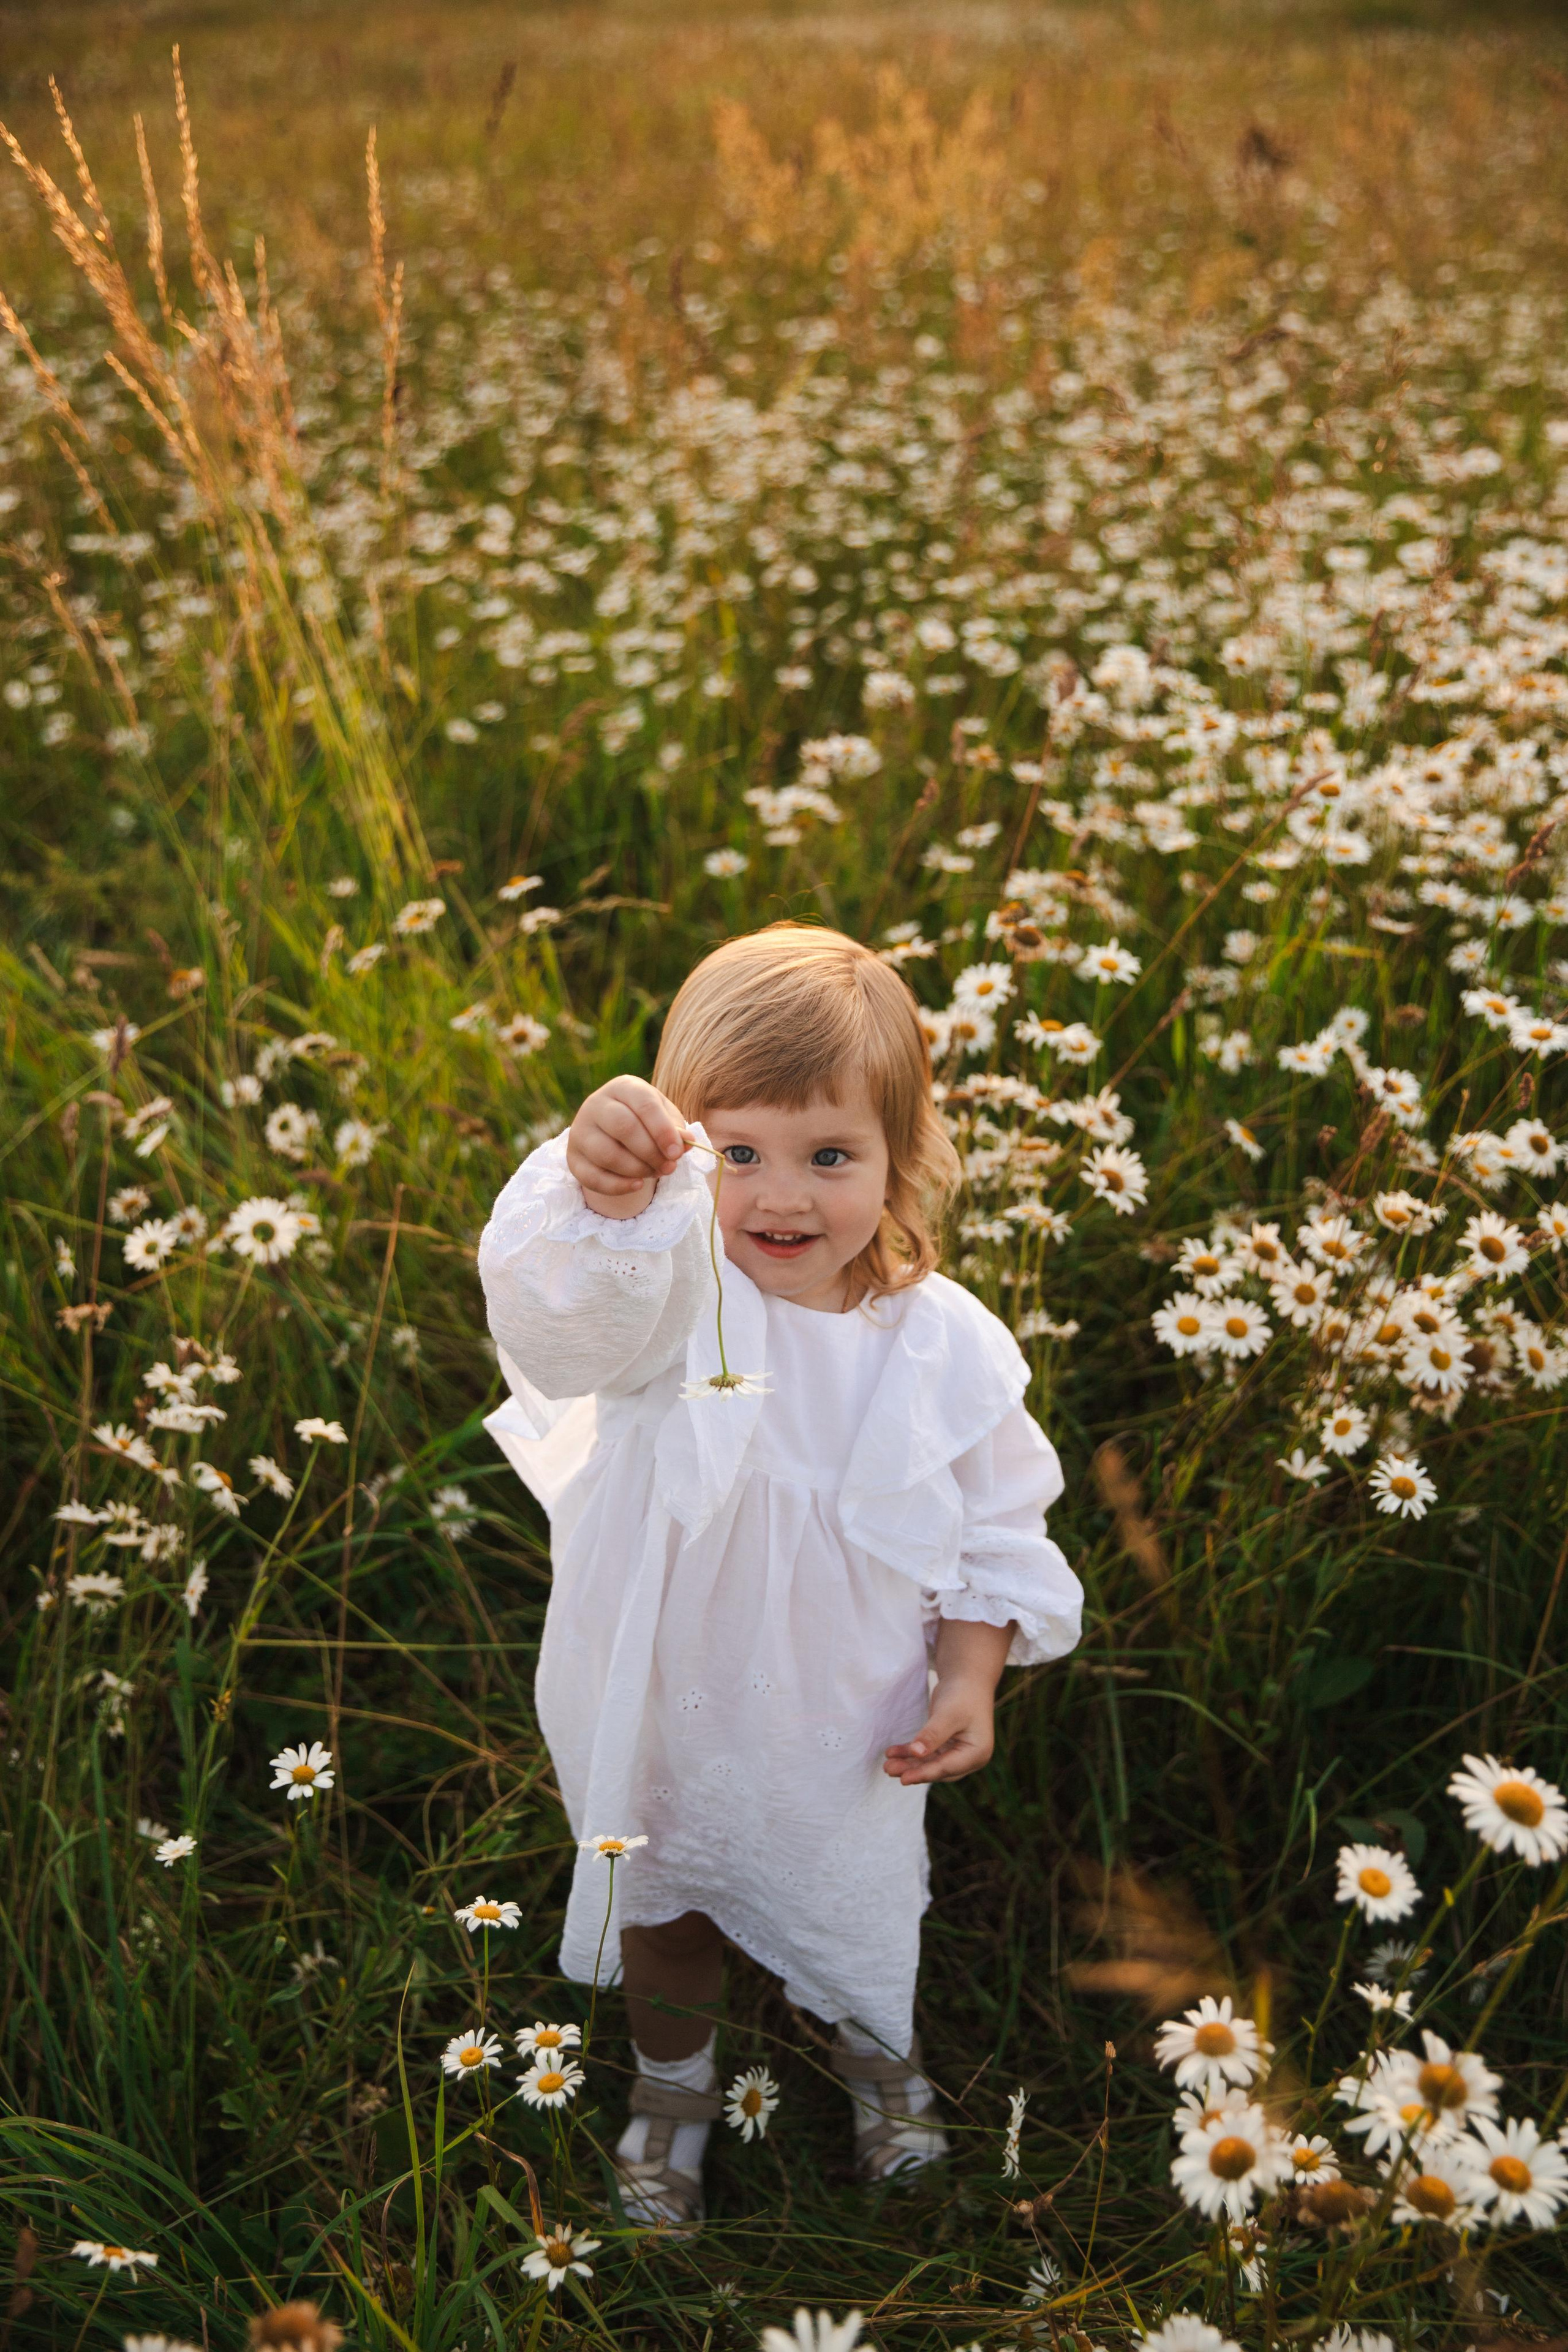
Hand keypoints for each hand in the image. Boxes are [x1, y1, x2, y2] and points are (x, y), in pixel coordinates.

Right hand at [567, 1075, 690, 1219]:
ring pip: (607, 1154)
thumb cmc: (645, 1121)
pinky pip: (593, 1178)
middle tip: (670, 1167)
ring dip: (638, 1169)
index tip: (677, 1152)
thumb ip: (676, 1129)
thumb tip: (688, 1142)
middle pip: (623, 1127)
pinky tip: (637, 1185)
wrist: (613, 1133)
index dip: (663, 1130)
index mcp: (623, 1087)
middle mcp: (596, 1104)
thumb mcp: (664, 1118)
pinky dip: (619, 1186)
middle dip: (651, 1152)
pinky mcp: (573, 1158)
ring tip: (656, 1172)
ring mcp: (580, 1131)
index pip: (643, 1104)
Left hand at [883, 1618, 1012, 1785]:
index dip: (924, 1774)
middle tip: (888, 1769)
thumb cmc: (962, 1693)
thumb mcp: (947, 1714)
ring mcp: (959, 1752)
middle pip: (937, 1769)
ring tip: (887, 1765)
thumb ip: (932, 1735)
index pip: (946, 1768)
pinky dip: (911, 1753)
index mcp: (977, 1753)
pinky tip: (893, 1752)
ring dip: (909, 1764)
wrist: (967, 1677)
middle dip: (913, 1770)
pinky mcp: (947, 1745)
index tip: (903, 1778)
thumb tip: (916, 1754)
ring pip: (930, 1763)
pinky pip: (927, 1753)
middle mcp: (970, 1757)